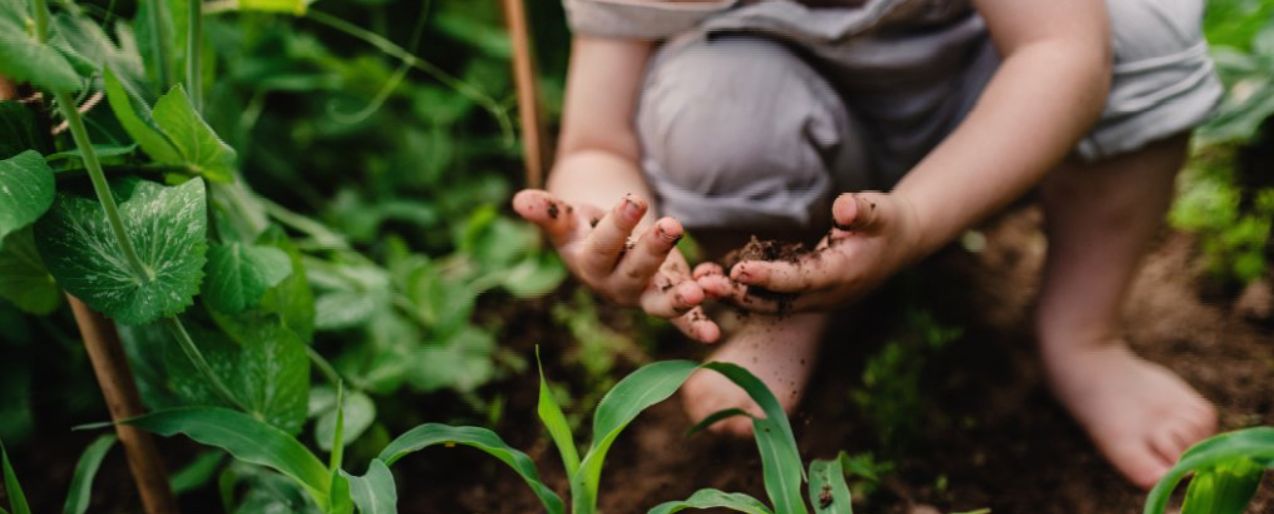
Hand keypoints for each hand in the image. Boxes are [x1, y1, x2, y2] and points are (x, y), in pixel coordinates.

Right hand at [512, 189, 721, 342]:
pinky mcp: (668, 301)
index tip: (635, 198)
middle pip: (635, 272)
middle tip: (673, 226)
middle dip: (654, 251)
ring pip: (662, 304)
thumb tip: (520, 200)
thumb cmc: (582, 229)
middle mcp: (615, 286)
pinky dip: (702, 320)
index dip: (619, 224)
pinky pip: (685, 318)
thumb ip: (548, 211)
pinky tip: (720, 307)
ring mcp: (643, 297)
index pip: (603, 245)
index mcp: (590, 264)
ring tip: (705, 288)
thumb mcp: (566, 218)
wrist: (602, 245)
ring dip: (684, 300)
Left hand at [698, 192, 920, 313]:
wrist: (898, 244)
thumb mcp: (882, 210)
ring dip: (733, 294)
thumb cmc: (888, 221)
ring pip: (767, 302)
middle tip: (701, 283)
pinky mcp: (803, 293)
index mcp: (841, 275)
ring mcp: (813, 298)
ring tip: (697, 281)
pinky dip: (741, 289)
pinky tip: (710, 277)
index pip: (799, 279)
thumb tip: (845, 207)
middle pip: (775, 300)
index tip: (739, 269)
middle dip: (738, 293)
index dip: (769, 276)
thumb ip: (862, 211)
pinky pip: (768, 296)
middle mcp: (824, 295)